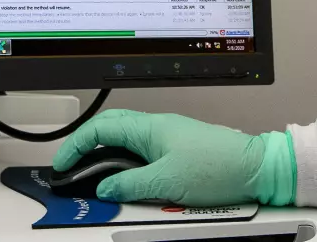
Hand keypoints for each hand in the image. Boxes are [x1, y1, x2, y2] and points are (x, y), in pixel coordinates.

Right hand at [52, 109, 294, 205]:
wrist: (254, 166)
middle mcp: (156, 127)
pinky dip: (125, 162)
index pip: (101, 128)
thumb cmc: (217, 166)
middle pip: (110, 128)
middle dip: (86, 145)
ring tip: (94, 176)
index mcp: (150, 127)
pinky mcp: (177, 148)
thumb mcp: (167, 182)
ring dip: (106, 154)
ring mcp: (167, 136)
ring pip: (125, 139)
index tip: (62, 163)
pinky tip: (125, 178)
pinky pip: (141, 150)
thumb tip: (104, 189)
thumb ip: (130, 185)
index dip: (76, 144)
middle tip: (72, 167)